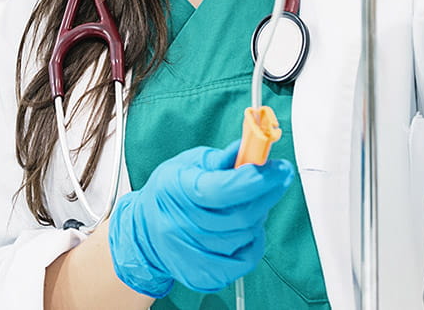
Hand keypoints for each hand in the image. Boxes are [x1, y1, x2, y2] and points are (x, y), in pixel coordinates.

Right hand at [108, 139, 293, 297]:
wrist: (144, 233)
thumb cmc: (169, 193)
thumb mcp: (188, 164)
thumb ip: (222, 158)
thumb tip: (251, 148)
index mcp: (177, 190)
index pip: (222, 189)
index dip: (255, 180)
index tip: (279, 168)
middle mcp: (181, 225)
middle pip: (240, 216)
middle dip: (268, 194)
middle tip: (278, 179)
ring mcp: (192, 254)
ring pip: (245, 237)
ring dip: (258, 217)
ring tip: (251, 204)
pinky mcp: (203, 275)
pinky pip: (245, 261)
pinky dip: (254, 243)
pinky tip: (247, 230)